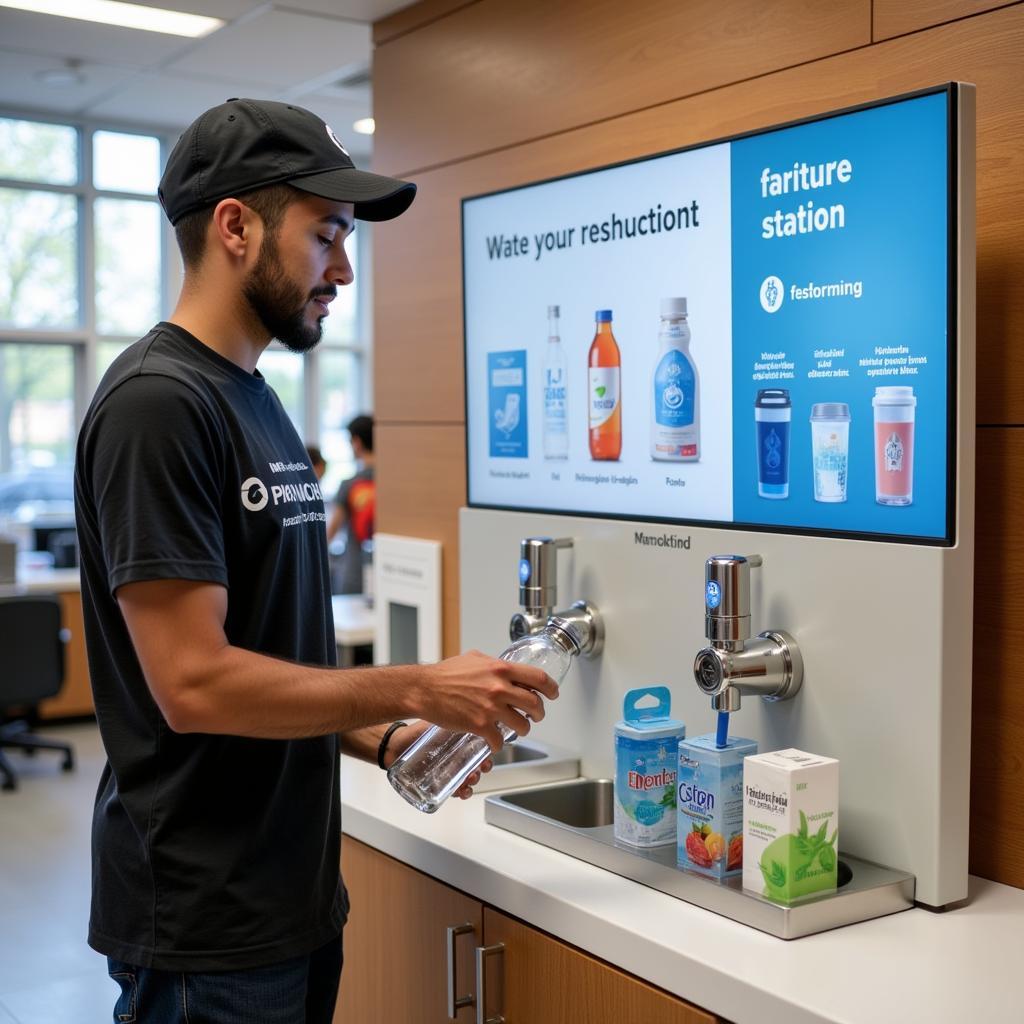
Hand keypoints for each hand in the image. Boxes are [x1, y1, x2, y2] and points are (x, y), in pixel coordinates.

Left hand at [383, 721, 492, 798]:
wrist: (395, 744)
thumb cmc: (416, 732)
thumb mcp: (437, 722)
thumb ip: (451, 716)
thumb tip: (468, 710)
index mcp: (459, 741)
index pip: (479, 748)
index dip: (487, 752)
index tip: (489, 754)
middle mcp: (456, 756)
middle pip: (477, 764)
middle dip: (483, 768)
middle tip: (481, 768)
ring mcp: (448, 770)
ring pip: (468, 778)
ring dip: (474, 781)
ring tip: (470, 779)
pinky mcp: (438, 782)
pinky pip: (454, 789)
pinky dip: (462, 792)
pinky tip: (462, 791)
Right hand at [413, 650, 558, 752]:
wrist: (424, 689)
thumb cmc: (445, 673)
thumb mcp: (474, 659)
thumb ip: (493, 664)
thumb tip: (504, 670)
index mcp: (500, 669)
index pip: (538, 678)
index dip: (551, 688)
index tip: (553, 693)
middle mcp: (499, 687)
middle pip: (535, 704)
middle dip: (539, 713)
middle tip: (536, 715)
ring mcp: (490, 708)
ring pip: (522, 725)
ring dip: (523, 730)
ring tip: (518, 729)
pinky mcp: (479, 725)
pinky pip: (499, 741)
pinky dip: (499, 744)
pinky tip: (495, 742)